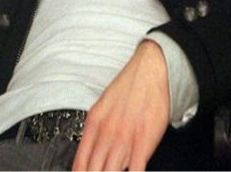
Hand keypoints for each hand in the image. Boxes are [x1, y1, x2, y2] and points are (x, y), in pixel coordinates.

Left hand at [72, 40, 169, 170]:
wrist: (149, 68)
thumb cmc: (128, 87)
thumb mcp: (104, 105)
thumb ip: (98, 131)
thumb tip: (95, 156)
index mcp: (94, 123)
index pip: (80, 163)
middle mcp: (106, 132)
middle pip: (94, 171)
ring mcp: (124, 137)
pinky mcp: (143, 140)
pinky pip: (135, 169)